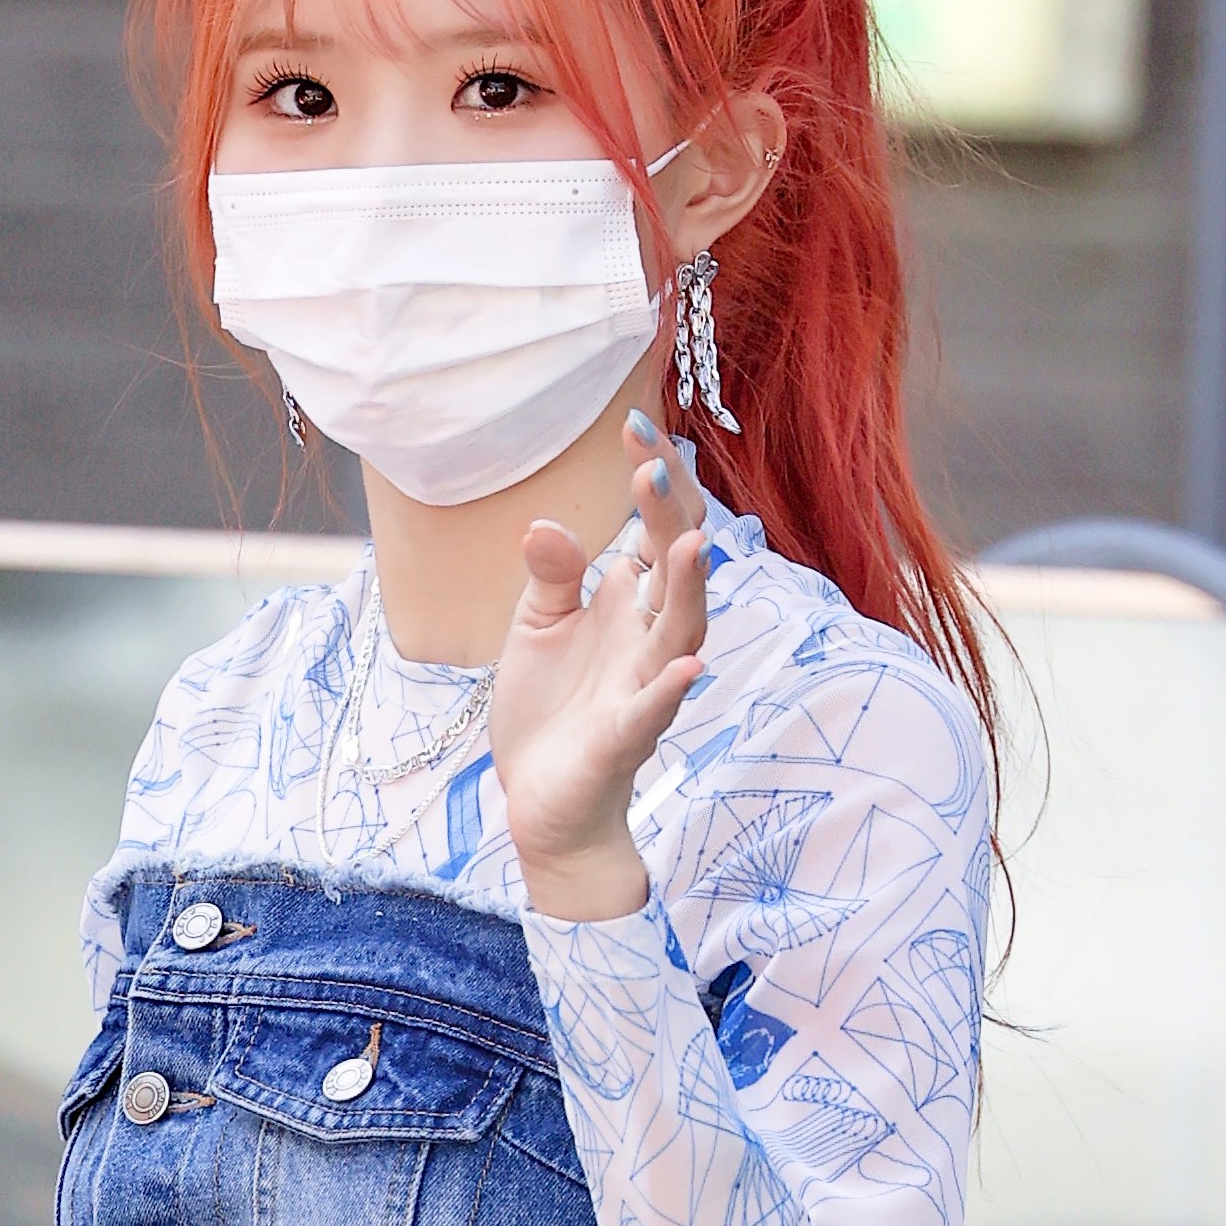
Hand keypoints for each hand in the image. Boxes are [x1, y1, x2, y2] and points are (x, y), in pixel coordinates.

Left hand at [491, 409, 709, 920]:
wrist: (545, 802)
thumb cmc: (550, 712)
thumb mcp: (536, 628)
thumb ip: (551, 576)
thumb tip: (547, 525)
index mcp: (631, 603)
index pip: (657, 527)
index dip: (653, 478)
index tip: (633, 423)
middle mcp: (649, 638)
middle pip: (678, 565)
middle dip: (670, 514)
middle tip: (650, 462)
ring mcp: (643, 687)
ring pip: (682, 633)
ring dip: (689, 591)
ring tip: (689, 543)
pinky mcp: (624, 738)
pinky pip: (654, 711)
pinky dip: (670, 690)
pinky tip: (687, 668)